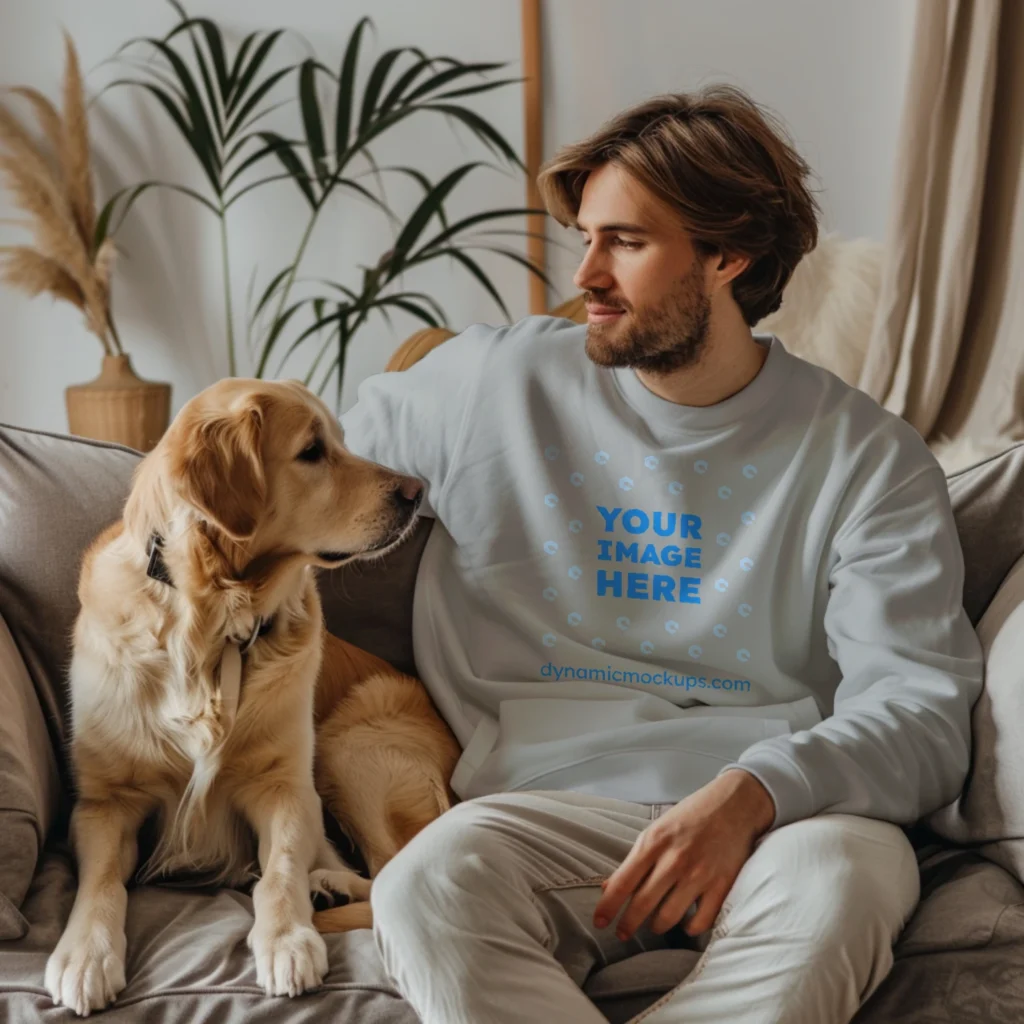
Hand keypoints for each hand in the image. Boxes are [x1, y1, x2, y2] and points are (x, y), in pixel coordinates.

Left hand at [593, 769, 774, 940]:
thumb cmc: (690, 816)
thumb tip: (608, 887)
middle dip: (628, 924)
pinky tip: (685, 922)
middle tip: (622, 933)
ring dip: (657, 926)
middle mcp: (675, 860)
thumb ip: (635, 860)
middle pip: (643, 904)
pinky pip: (700, 921)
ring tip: (654, 924)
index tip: (598, 922)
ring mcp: (700, 874)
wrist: (734, 804)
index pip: (623, 882)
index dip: (608, 906)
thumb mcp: (656, 830)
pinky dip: (689, 928)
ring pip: (669, 917)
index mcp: (654, 842)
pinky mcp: (722, 885)